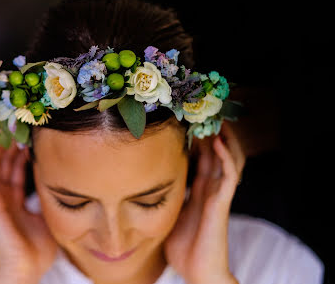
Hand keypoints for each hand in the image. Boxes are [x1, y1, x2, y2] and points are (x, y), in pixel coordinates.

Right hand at [0, 132, 57, 283]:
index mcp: (15, 202)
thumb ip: (47, 200)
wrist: (27, 269)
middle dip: (10, 145)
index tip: (30, 138)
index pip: (14, 172)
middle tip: (19, 126)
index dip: (20, 155)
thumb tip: (58, 185)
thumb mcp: (47, 217)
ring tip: (6, 127)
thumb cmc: (38, 249)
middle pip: (3, 165)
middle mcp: (3, 198)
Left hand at [163, 122, 244, 283]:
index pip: (202, 159)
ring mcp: (218, 195)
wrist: (197, 272)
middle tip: (203, 113)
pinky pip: (228, 176)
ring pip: (228, 159)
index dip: (198, 140)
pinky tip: (218, 142)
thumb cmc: (184, 247)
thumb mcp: (171, 214)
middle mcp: (211, 189)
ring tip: (216, 120)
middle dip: (212, 133)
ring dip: (224, 139)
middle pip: (217, 154)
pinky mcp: (222, 203)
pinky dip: (226, 157)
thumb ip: (168, 197)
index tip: (187, 121)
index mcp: (199, 191)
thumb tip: (152, 184)